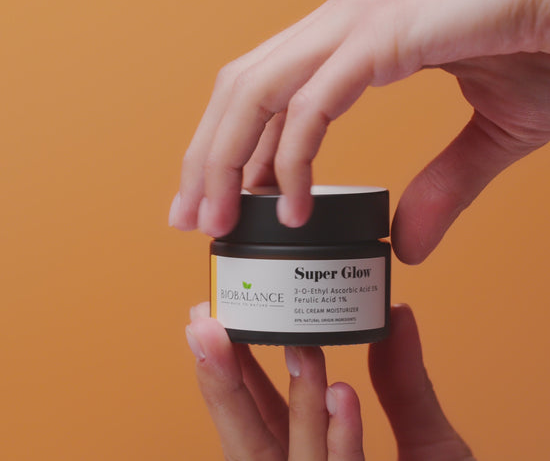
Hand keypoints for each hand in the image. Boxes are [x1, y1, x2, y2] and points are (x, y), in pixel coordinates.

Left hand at [169, 0, 549, 263]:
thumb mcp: (491, 133)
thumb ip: (442, 184)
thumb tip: (406, 245)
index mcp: (352, 39)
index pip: (260, 94)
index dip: (226, 149)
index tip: (212, 204)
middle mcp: (341, 23)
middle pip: (238, 93)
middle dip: (206, 160)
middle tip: (193, 222)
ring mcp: (358, 21)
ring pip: (256, 93)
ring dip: (226, 161)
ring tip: (218, 223)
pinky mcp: (386, 33)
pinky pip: (313, 102)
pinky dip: (292, 158)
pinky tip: (292, 209)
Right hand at [185, 303, 474, 459]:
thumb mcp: (429, 443)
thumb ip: (404, 384)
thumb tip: (398, 312)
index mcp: (313, 458)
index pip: (265, 412)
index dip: (241, 368)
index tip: (229, 320)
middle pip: (252, 437)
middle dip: (228, 381)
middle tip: (212, 326)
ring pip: (288, 459)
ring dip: (291, 404)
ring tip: (300, 348)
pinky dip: (342, 442)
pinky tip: (342, 395)